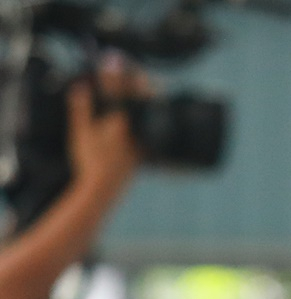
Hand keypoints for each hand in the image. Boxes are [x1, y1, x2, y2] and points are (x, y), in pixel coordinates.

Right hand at [66, 63, 142, 200]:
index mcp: (122, 121)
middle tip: (133, 69)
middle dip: (139, 81)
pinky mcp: (147, 151)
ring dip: (145, 97)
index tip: (113, 58)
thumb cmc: (89, 160)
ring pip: (150, 112)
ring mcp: (144, 141)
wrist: (103, 188)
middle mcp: (138, 130)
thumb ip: (81, 108)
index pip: (123, 90)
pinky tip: (149, 112)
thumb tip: (80, 86)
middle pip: (144, 98)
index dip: (117, 72)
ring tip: (141, 84)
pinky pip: (152, 127)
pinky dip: (149, 115)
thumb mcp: (80, 132)